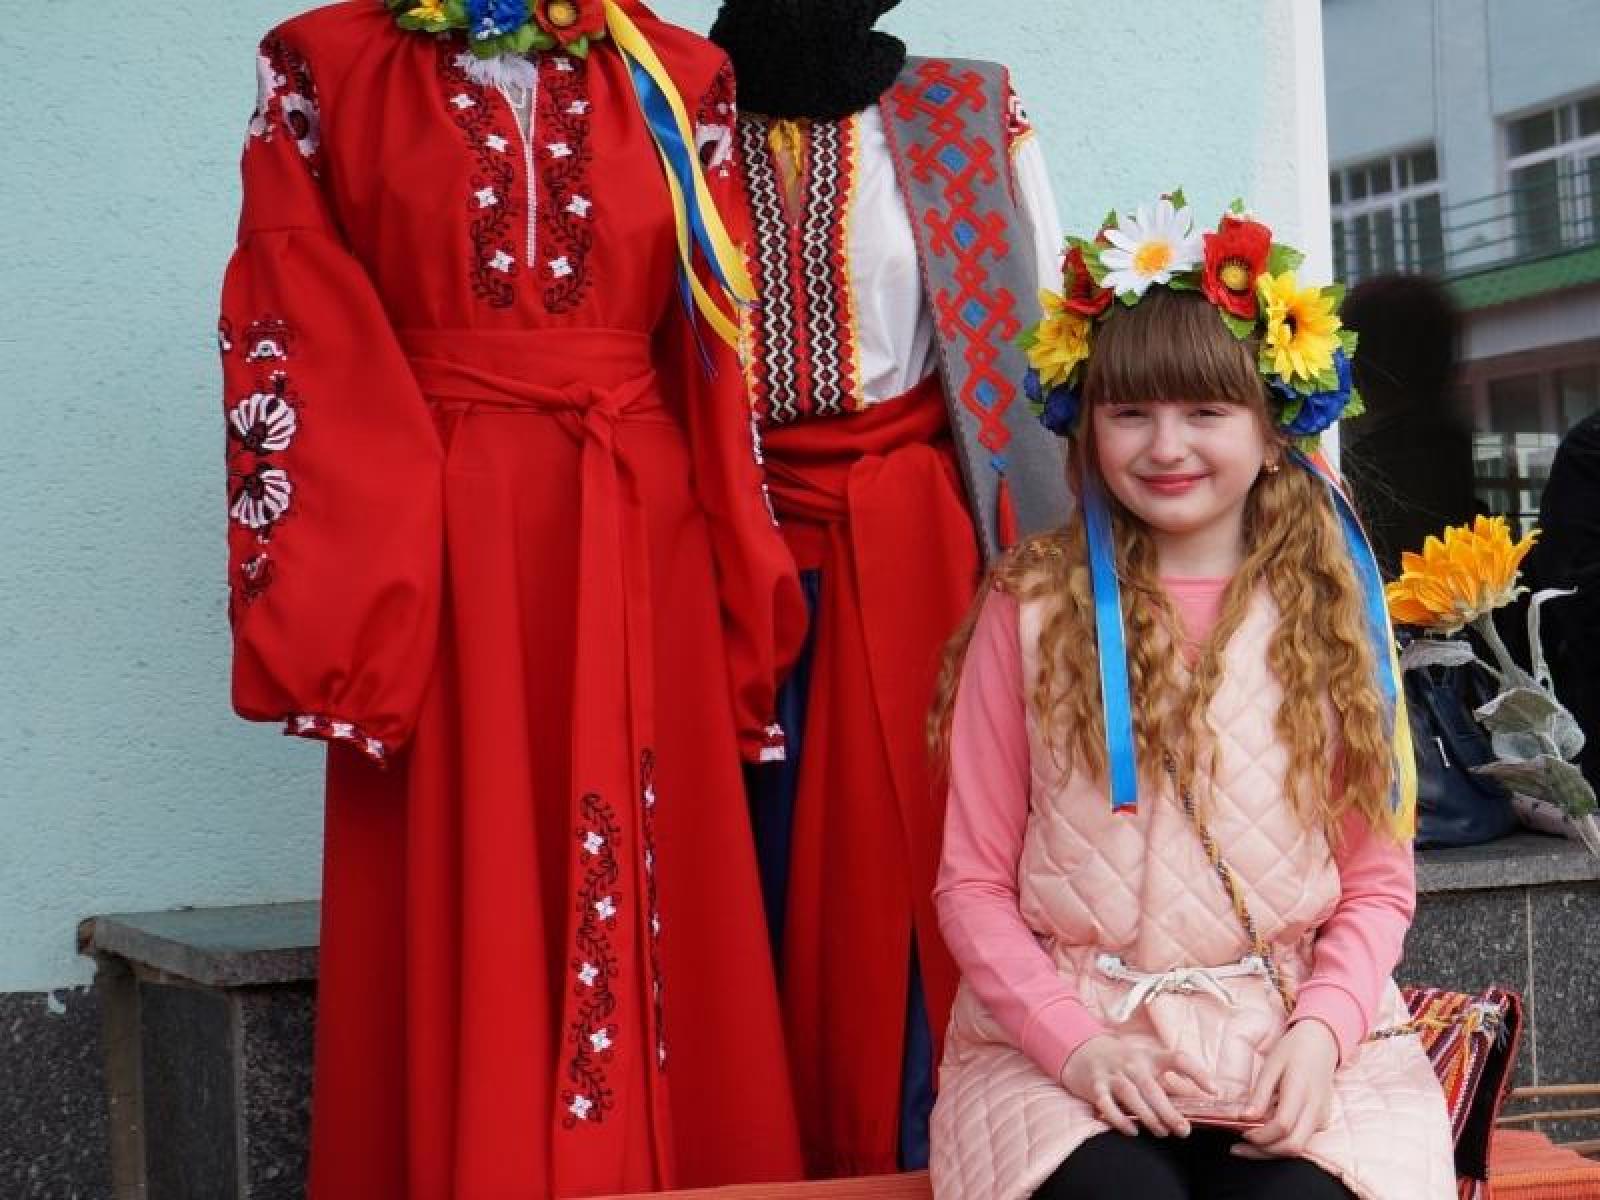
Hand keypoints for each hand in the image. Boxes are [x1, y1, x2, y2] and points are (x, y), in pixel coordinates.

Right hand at [1060, 1034, 1212, 1137]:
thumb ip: (1170, 1080)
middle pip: (1152, 1087)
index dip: (1198, 1073)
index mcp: (1149, 1056)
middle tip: (1183, 1130)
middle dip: (1169, 1111)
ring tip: (1161, 1132)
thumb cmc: (1122, 1061)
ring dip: (1147, 1116)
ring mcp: (1112, 1074)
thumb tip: (1201, 1100)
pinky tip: (1132, 1130)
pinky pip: (1106, 1104)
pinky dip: (1119, 1119)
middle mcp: (1131, 1063)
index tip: (1214, 1090)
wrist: (1082, 1050)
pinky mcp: (1095, 1086)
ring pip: (1131, 1095)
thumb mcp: (1147, 1063)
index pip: (1178, 1058)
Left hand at [1234, 1019, 1338, 1158]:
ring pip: (1298, 1148)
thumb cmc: (1293, 1050)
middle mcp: (1316, 1109)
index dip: (1261, 1135)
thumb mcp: (1271, 1065)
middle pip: (1293, 1146)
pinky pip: (1301, 1139)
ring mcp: (1322, 1117)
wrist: (1322, 1043)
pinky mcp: (1322, 1121)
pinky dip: (1281, 1142)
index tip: (1241, 1132)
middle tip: (1239, 1148)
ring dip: (1271, 1151)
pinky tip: (1264, 1134)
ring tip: (1247, 1145)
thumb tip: (1244, 1118)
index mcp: (1301, 1091)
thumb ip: (1260, 1093)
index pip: (1283, 1125)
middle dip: (1264, 1152)